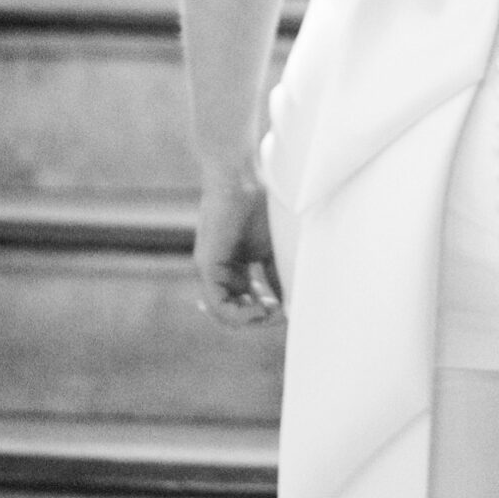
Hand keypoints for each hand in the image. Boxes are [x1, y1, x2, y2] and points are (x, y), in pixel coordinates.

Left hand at [193, 178, 282, 328]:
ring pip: (225, 315)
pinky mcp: (207, 267)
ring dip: (252, 320)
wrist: (241, 176)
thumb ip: (277, 274)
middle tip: (280, 314)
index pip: (247, 302)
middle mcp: (221, 273)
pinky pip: (219, 305)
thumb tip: (291, 303)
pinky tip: (262, 308)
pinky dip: (241, 314)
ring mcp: (212, 272)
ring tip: (271, 312)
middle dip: (260, 319)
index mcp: (236, 267)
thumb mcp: (273, 247)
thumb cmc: (260, 203)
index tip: (287, 311)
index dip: (267, 312)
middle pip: (237, 312)